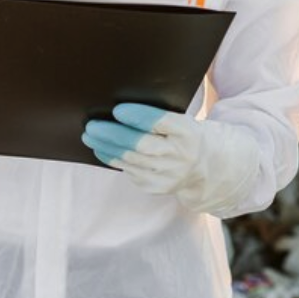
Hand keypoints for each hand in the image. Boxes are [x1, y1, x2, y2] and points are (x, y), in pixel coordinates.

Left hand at [82, 103, 259, 215]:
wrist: (208, 168)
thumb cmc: (187, 136)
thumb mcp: (182, 122)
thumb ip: (158, 118)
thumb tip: (121, 111)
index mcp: (188, 132)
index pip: (161, 123)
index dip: (138, 116)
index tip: (118, 110)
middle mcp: (180, 155)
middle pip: (141, 144)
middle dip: (113, 134)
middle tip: (93, 125)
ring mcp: (169, 175)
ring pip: (132, 160)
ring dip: (107, 147)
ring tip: (90, 136)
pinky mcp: (158, 187)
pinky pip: (131, 172)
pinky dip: (115, 160)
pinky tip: (103, 150)